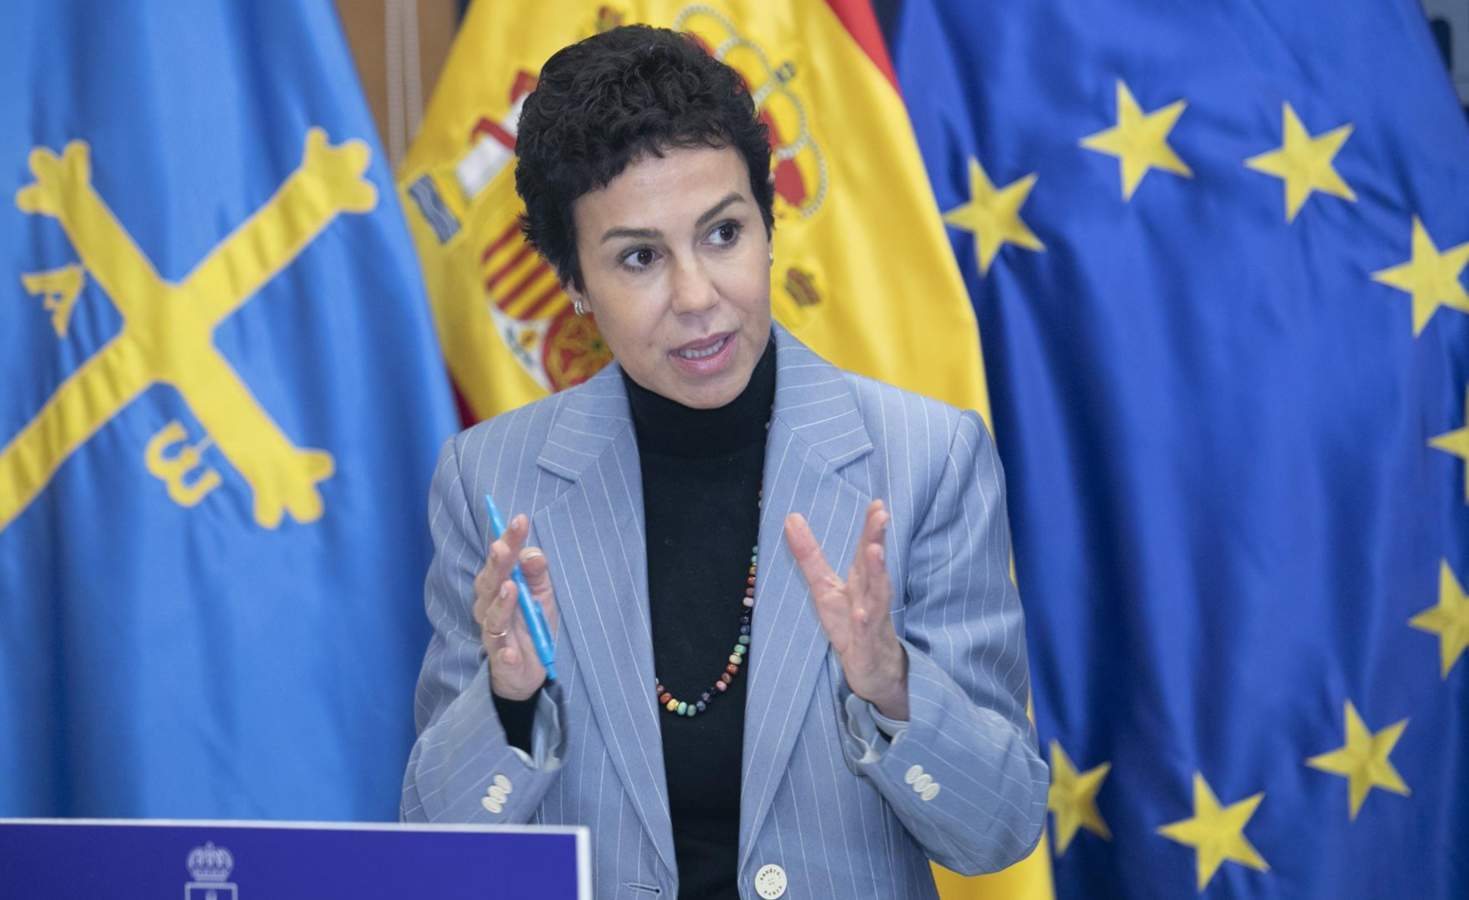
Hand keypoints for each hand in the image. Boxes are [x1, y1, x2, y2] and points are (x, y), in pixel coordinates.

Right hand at [472, 513, 558, 700]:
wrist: (526, 670)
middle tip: (502, 547)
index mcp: (499, 586)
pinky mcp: (501, 660)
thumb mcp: (541, 595)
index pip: (502, 560)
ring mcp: (494, 634)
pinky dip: (505, 653)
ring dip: (501, 603)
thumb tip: (533, 552)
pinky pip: (500, 655)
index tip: (520, 520)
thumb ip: (537, 574)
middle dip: (497, 564)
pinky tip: (510, 652)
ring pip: (492, 617)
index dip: (508, 540)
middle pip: (490, 583)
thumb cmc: (531, 625)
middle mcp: (489, 607)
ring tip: (510, 588)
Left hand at [784, 500, 907, 720]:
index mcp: (860, 583)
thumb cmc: (852, 624)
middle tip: (881, 515)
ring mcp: (871, 623)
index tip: (877, 503)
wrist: (876, 673)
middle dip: (876, 540)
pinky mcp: (865, 649)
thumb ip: (810, 555)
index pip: (866, 550)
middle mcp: (870, 598)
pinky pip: (865, 635)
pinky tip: (862, 614)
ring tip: (876, 552)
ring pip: (877, 597)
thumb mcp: (824, 588)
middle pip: (873, 567)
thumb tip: (791, 518)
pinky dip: (865, 623)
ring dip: (877, 574)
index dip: (870, 528)